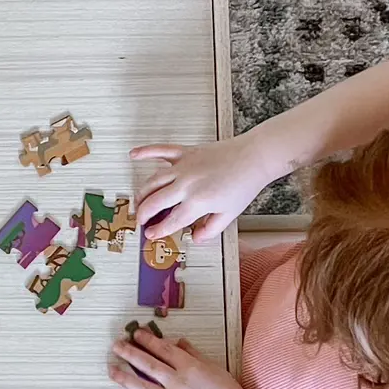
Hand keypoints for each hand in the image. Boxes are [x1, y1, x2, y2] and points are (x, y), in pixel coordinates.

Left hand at [109, 331, 251, 388]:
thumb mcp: (215, 368)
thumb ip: (194, 354)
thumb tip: (177, 341)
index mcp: (190, 368)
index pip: (163, 350)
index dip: (147, 340)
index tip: (136, 333)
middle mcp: (178, 384)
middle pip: (148, 365)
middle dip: (129, 353)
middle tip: (116, 345)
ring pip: (142, 387)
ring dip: (123, 377)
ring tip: (111, 369)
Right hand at [130, 138, 270, 242]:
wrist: (254, 157)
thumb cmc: (244, 183)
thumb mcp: (230, 214)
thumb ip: (211, 229)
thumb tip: (197, 237)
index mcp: (197, 202)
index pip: (171, 221)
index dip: (158, 230)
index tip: (151, 235)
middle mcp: (186, 184)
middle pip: (155, 202)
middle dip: (143, 214)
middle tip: (141, 220)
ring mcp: (183, 167)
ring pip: (153, 181)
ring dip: (142, 192)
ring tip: (138, 201)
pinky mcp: (186, 153)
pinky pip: (161, 150)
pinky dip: (145, 151)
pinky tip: (133, 154)